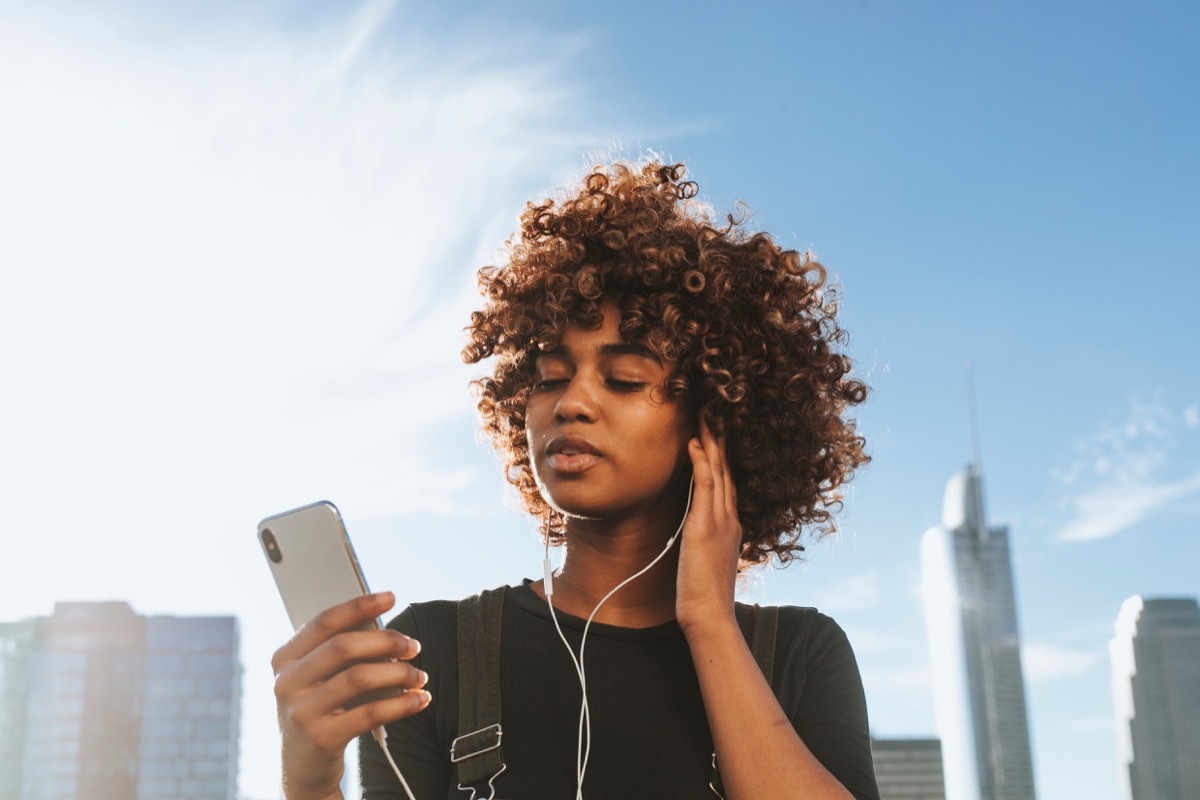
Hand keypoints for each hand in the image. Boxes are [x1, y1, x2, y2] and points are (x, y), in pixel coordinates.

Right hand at [271, 591, 429, 799]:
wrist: (304, 768)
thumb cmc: (321, 710)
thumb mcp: (318, 679)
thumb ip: (340, 652)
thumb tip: (385, 628)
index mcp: (284, 658)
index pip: (324, 622)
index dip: (359, 605)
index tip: (390, 597)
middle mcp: (286, 682)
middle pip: (344, 646)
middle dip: (387, 640)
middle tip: (414, 646)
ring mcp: (300, 712)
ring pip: (359, 677)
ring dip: (399, 672)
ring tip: (418, 675)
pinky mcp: (320, 739)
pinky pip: (370, 713)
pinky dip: (402, 703)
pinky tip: (419, 699)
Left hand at [675, 418, 742, 636]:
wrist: (709, 615)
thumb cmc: (704, 592)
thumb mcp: (706, 557)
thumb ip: (705, 536)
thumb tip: (696, 525)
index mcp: (730, 523)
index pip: (728, 479)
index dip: (724, 452)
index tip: (718, 429)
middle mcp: (729, 517)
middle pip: (726, 468)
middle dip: (721, 437)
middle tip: (716, 408)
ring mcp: (719, 521)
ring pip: (718, 471)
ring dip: (713, 441)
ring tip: (707, 413)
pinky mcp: (705, 528)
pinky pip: (706, 488)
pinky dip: (702, 464)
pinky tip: (697, 444)